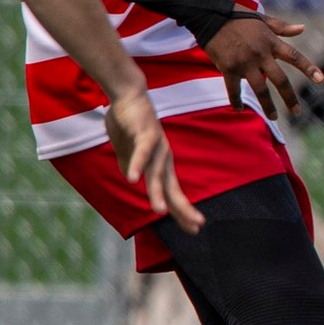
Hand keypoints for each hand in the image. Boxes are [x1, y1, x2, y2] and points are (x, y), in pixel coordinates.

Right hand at [103, 88, 203, 233]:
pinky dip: (136, 164)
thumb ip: (134, 168)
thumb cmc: (130, 126)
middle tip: (195, 226)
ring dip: (157, 192)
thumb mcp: (130, 154)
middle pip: (172, 187)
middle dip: (183, 208)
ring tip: (160, 211)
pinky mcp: (145, 133)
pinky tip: (132, 179)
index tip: (194, 228)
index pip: (173, 192)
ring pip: (157, 173)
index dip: (182, 210)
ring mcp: (156, 145)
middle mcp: (163, 157)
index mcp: (161, 164)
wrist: (128, 96)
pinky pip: (141, 151)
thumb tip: (133, 182)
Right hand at [202, 11, 323, 118]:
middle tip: (297, 112)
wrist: (210, 15)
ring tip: (273, 117)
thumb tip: (302, 28)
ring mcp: (244, 62)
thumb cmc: (238, 17)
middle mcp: (260, 54)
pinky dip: (235, 100)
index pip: (295, 57)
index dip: (309, 68)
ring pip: (259, 89)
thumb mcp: (263, 20)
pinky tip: (238, 109)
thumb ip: (282, 28)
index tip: (321, 80)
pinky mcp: (228, 68)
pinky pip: (233, 89)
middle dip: (289, 98)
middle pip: (280, 80)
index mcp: (271, 42)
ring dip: (267, 105)